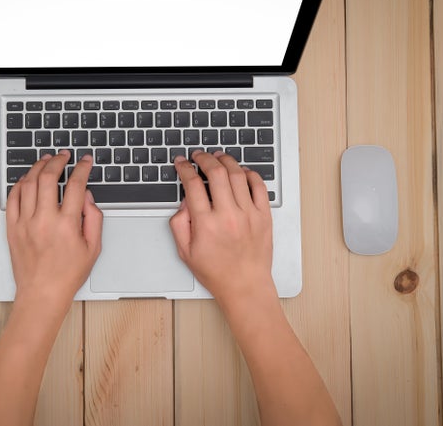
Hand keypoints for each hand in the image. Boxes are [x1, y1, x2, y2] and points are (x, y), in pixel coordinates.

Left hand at [6, 150, 102, 307]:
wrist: (42, 294)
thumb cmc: (67, 275)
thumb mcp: (93, 248)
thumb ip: (94, 218)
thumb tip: (87, 196)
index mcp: (67, 225)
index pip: (76, 185)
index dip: (82, 168)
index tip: (85, 161)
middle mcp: (44, 220)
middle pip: (49, 177)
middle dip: (58, 161)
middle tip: (64, 156)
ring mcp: (25, 223)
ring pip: (29, 183)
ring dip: (38, 167)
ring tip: (46, 161)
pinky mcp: (12, 228)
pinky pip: (13, 198)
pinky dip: (20, 184)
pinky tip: (28, 178)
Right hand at [169, 150, 274, 306]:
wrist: (245, 286)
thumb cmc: (216, 272)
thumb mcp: (185, 251)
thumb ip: (179, 224)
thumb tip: (184, 202)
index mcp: (205, 223)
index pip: (192, 184)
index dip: (184, 168)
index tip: (182, 163)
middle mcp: (227, 215)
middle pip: (215, 173)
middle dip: (204, 158)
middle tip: (199, 155)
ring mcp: (248, 214)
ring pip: (237, 175)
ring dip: (226, 161)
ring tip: (218, 157)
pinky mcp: (264, 216)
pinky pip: (259, 186)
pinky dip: (250, 174)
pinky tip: (241, 171)